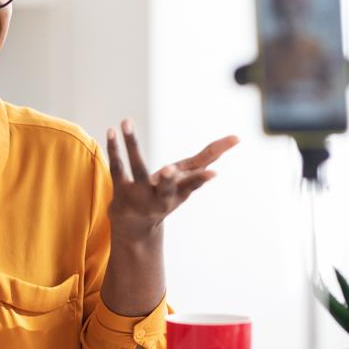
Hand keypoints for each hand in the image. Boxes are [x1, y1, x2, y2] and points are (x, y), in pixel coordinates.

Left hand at [105, 120, 238, 243]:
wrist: (135, 228)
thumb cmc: (164, 199)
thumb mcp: (185, 186)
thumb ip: (205, 162)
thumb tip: (235, 139)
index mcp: (179, 194)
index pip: (193, 185)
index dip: (202, 180)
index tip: (214, 174)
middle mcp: (160, 197)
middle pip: (166, 186)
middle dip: (169, 179)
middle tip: (169, 169)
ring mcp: (139, 195)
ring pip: (136, 167)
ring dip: (132, 144)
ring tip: (126, 121)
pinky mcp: (120, 190)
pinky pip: (117, 167)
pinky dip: (115, 149)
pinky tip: (112, 131)